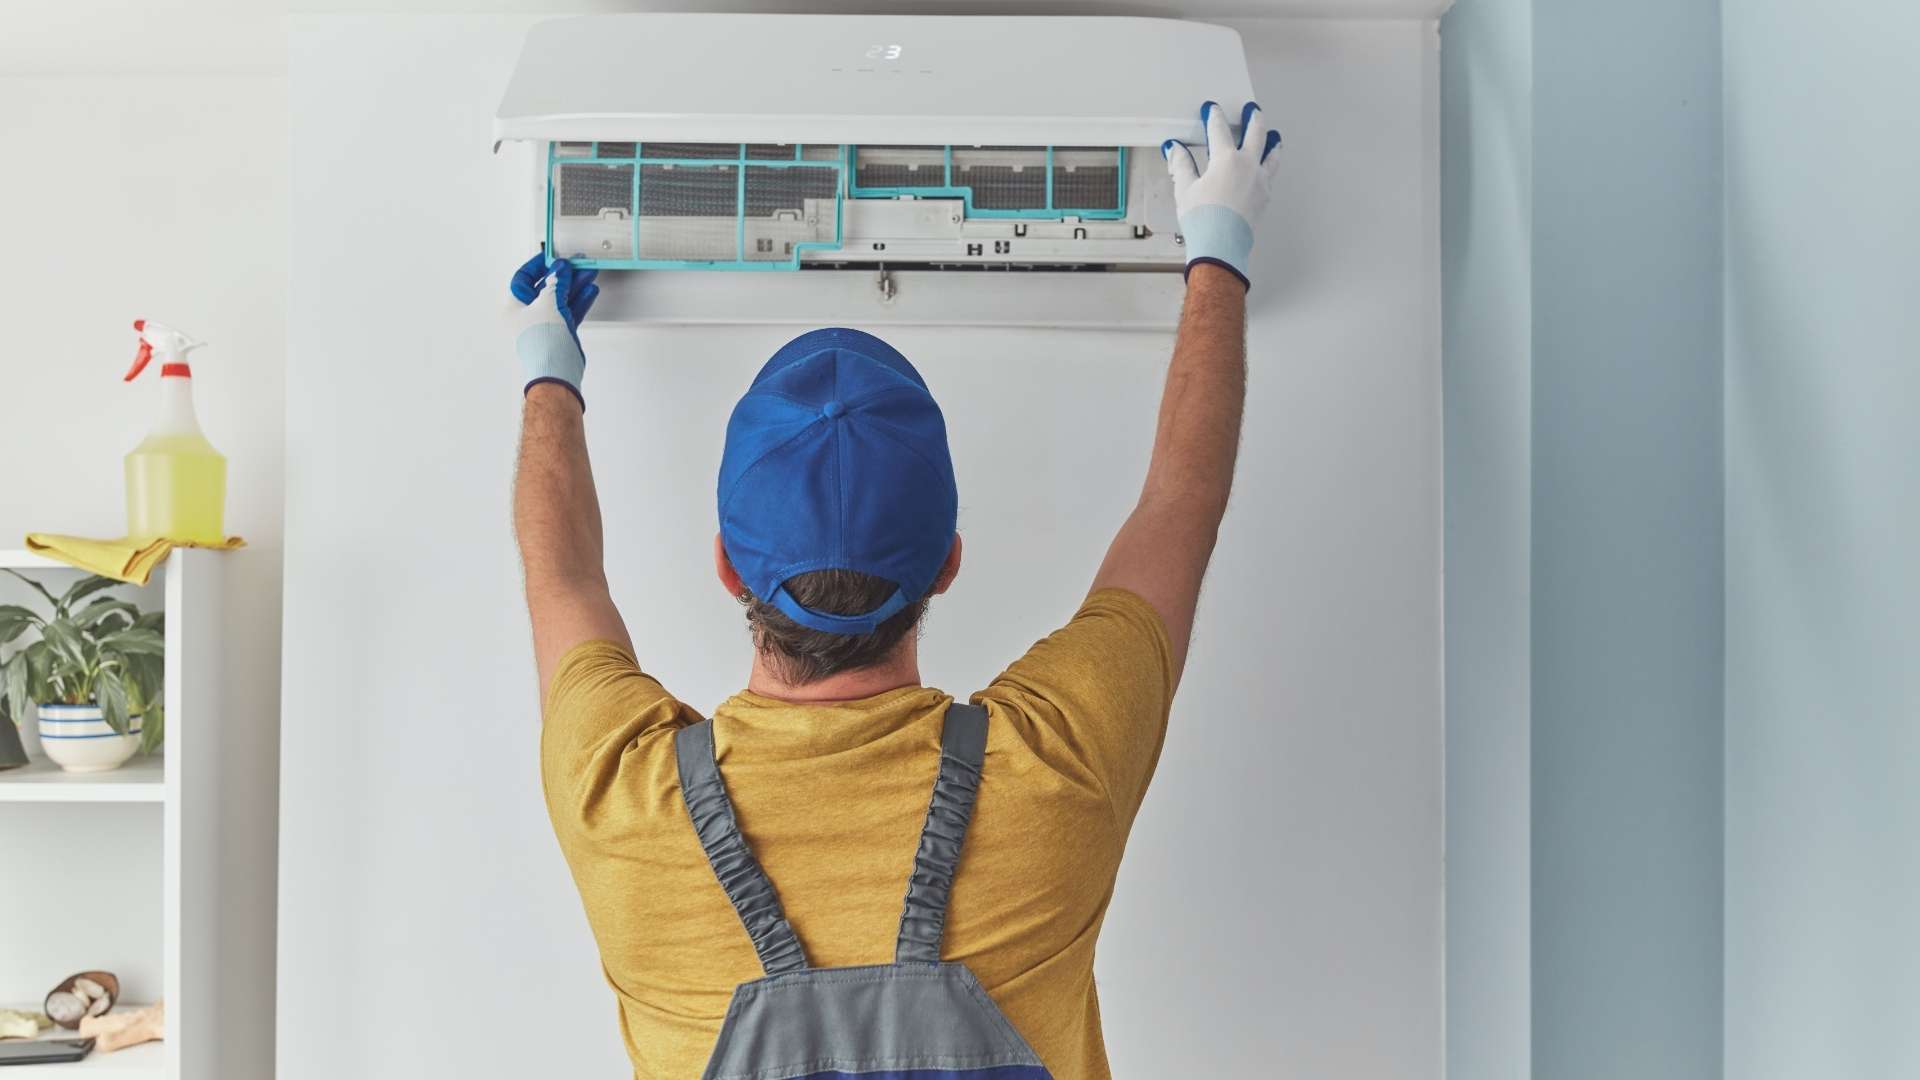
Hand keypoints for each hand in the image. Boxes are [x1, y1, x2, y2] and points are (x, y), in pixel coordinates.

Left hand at [511, 249, 599, 408]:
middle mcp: (526, 315)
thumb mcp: (548, 302)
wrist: (554, 372)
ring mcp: (543, 324)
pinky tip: (589, 290)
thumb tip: (560, 270)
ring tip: (588, 273)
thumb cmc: (541, 342)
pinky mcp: (559, 333)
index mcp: (513, 306)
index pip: (523, 278)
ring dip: (575, 285)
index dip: (538, 265)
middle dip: (563, 275)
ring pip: (560, 299)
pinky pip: (569, 311)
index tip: (551, 257)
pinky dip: (579, 301)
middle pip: (545, 287)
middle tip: (576, 263)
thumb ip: (556, 283)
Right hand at [1162, 101, 1281, 290]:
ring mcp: (1260, 181)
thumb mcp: (1185, 189)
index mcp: (1226, 160)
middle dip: (1253, 118)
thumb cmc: (1203, 220)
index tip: (1212, 109)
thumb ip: (1182, 164)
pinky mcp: (1265, 197)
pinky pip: (1271, 174)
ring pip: (1271, 154)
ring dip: (1272, 141)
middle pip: (1255, 133)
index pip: (1219, 130)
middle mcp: (1248, 166)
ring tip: (1275, 135)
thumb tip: (1175, 148)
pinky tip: (1268, 165)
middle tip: (1252, 109)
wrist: (1221, 246)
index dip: (1214, 117)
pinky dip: (1271, 164)